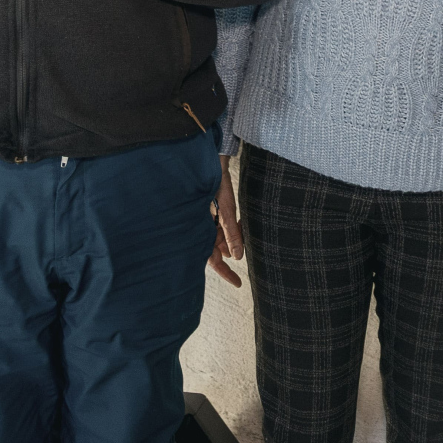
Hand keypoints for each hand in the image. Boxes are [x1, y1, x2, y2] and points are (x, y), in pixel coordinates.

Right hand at [208, 155, 243, 286]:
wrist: (211, 159)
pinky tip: (237, 222)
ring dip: (233, 235)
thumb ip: (231, 233)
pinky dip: (231, 226)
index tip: (238, 283)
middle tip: (243, 241)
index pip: (212, 259)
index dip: (225, 273)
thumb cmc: (213, 183)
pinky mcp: (211, 212)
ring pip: (221, 236)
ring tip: (240, 226)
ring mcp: (206, 219)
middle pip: (218, 248)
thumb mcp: (225, 210)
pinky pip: (222, 225)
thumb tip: (238, 257)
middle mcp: (201, 227)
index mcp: (199, 229)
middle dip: (231, 248)